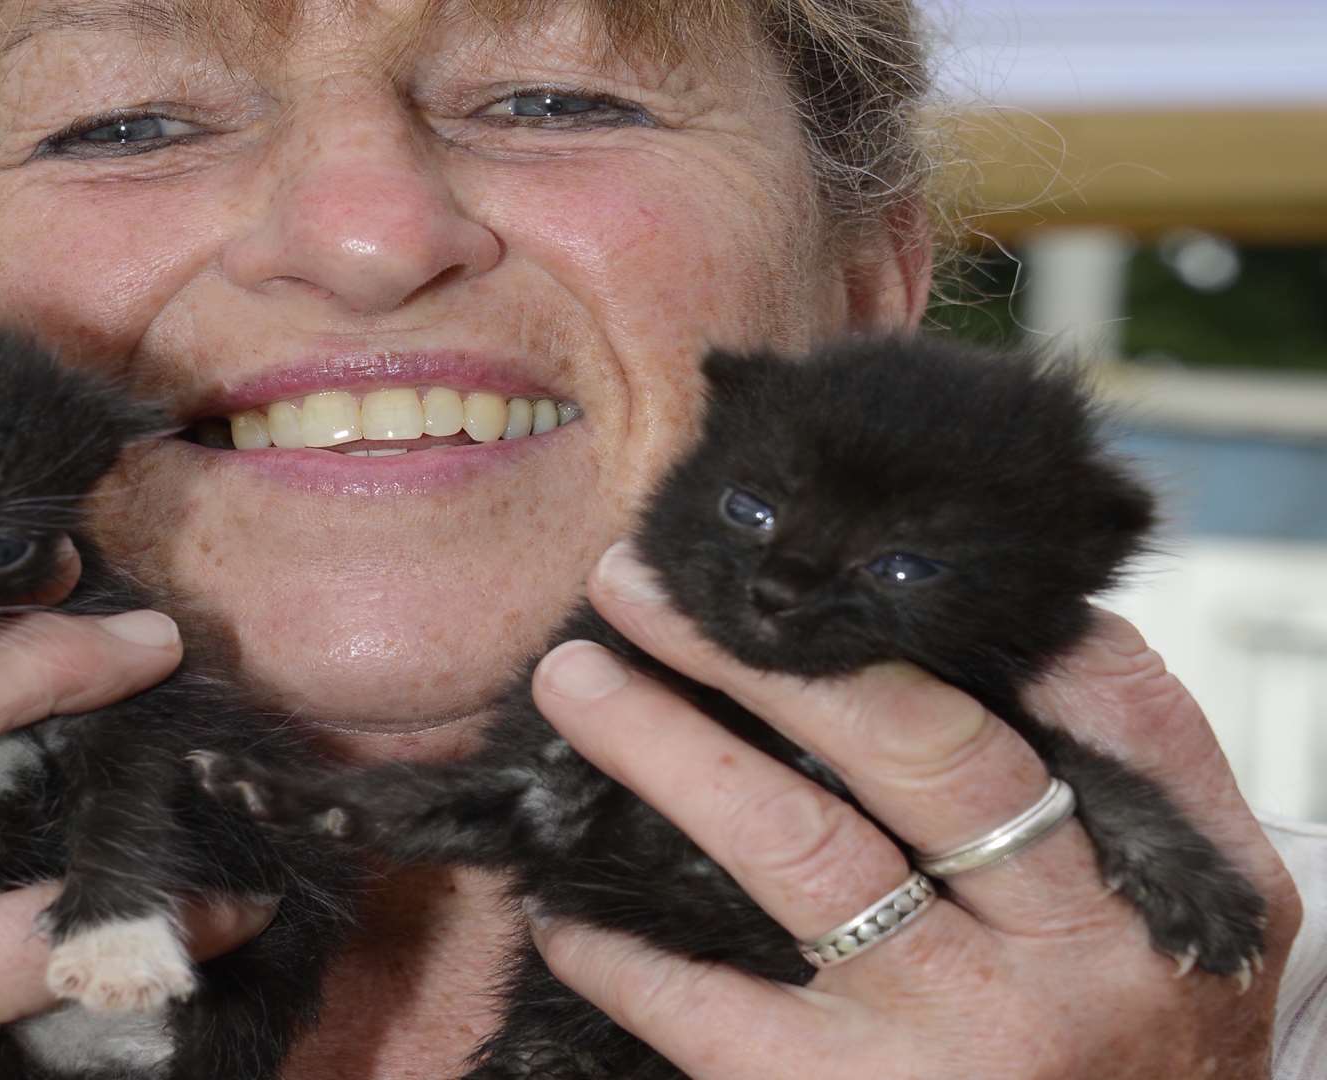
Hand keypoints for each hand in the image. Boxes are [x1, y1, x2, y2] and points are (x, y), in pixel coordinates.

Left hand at [524, 542, 1300, 1079]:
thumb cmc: (1140, 1027)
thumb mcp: (1187, 900)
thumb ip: (1111, 757)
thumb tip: (987, 616)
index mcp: (1148, 880)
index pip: (1064, 703)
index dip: (925, 623)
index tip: (803, 561)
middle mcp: (1060, 955)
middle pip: (907, 750)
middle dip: (761, 651)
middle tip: (638, 582)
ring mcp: (948, 1036)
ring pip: (794, 851)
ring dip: (667, 750)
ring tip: (576, 683)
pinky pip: (709, 1010)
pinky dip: (622, 951)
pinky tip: (564, 908)